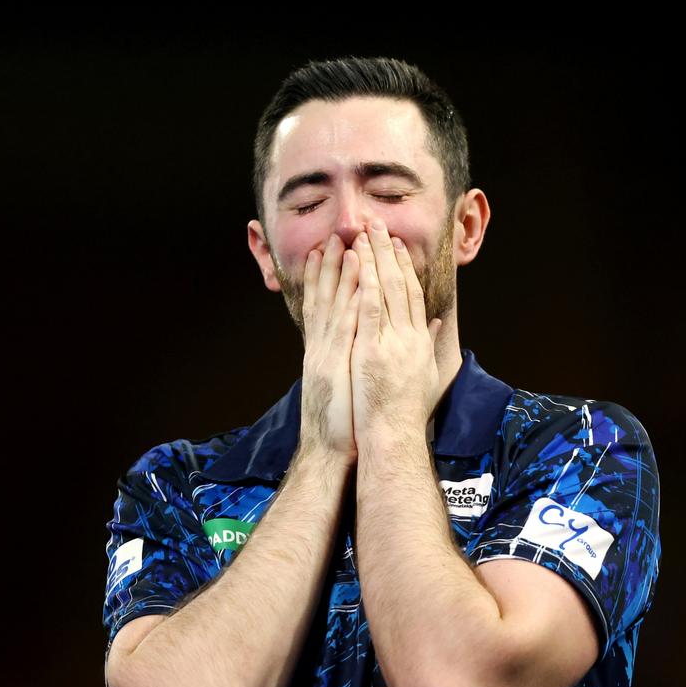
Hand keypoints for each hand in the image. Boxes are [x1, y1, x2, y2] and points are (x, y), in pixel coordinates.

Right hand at [299, 233, 361, 460]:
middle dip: (329, 267)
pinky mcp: (335, 366)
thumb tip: (364, 345)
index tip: (332, 253)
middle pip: (324, 300)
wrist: (328, 449)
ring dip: (340, 277)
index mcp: (325, 351)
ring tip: (345, 247)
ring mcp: (326, 355)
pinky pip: (346, 329)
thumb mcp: (345, 384)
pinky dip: (352, 304)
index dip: (327, 279)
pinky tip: (359, 284)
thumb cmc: (342, 422)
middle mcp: (321, 348)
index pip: (325, 307)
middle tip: (334, 237)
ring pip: (334, 307)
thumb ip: (353, 360)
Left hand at [349, 221, 442, 443]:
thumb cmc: (406, 412)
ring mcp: (391, 341)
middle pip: (400, 284)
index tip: (396, 245)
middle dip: (388, 252)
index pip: (412, 295)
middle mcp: (408, 336)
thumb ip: (428, 345)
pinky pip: (368, 309)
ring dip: (374, 259)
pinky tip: (356, 262)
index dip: (404, 267)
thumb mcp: (425, 375)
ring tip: (364, 232)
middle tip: (378, 224)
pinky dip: (363, 283)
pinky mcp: (372, 349)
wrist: (393, 436)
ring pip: (383, 290)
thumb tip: (435, 323)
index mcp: (419, 341)